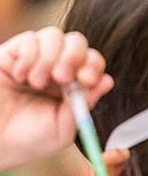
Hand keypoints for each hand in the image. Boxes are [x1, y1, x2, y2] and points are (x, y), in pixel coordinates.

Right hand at [0, 27, 111, 171]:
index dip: (94, 65)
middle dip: (74, 56)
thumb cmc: (28, 139)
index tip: (87, 79)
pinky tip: (20, 77)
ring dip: (49, 58)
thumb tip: (107, 81)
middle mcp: (57, 68)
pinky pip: (29, 39)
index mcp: (74, 86)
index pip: (92, 63)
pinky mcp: (13, 54)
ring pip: (54, 36)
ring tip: (37, 83)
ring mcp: (35, 59)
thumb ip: (82, 105)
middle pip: (77, 42)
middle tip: (62, 77)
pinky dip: (29, 57)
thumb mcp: (62, 129)